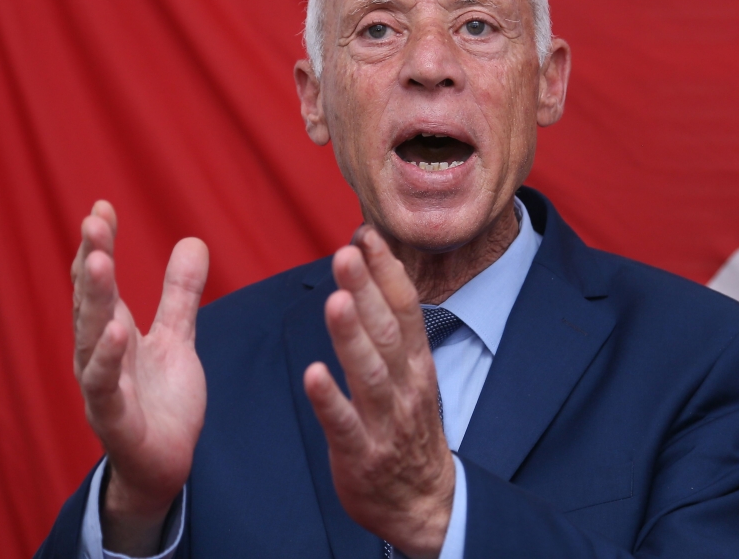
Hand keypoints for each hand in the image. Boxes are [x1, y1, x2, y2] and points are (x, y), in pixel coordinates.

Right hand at [71, 201, 207, 554]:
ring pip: (90, 338)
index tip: (102, 206)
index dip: (99, 245)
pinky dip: (108, 360)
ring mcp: (103, 386)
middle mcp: (100, 354)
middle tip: (93, 221)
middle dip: (91, 260)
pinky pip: (106, 387)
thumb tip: (193, 240)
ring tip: (98, 262)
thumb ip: (180, 294)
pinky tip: (117, 333)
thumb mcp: (177, 338)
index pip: (100, 281)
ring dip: (94, 300)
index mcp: (114, 332)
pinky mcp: (115, 418)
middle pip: (91, 301)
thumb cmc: (162, 400)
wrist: (165, 463)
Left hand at [303, 226, 455, 558]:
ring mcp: (386, 421)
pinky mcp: (363, 454)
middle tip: (346, 253)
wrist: (425, 502)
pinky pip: (345, 424)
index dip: (386, 271)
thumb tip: (371, 280)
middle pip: (387, 331)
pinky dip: (330, 399)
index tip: (367, 234)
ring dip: (351, 336)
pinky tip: (313, 374)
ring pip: (370, 372)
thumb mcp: (411, 376)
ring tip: (335, 301)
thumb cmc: (408, 430)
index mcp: (415, 364)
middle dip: (366, 290)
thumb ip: (390, 333)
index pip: (403, 308)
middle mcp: (405, 386)